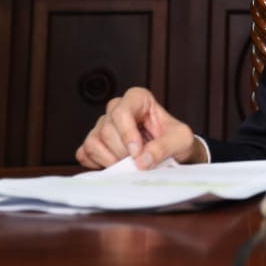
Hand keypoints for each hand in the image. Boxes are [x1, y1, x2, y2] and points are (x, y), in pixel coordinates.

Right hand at [75, 86, 200, 169]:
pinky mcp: (95, 143)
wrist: (173, 153)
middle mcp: (117, 109)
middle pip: (107, 129)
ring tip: (128, 164)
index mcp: (138, 99)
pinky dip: (97, 163)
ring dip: (110, 159)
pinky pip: (84, 153)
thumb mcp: (181, 140)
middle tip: (138, 162)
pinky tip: (114, 166)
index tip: (137, 152)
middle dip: (122, 152)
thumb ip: (164, 147)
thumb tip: (142, 160)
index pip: (121, 111)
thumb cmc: (176, 140)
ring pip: (93, 141)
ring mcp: (103, 125)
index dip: (127, 134)